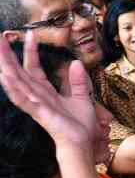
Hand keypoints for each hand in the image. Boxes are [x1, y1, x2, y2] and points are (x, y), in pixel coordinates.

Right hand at [0, 32, 98, 151]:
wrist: (83, 143)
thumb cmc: (80, 125)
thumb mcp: (82, 98)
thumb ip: (78, 81)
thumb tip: (76, 62)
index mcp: (46, 91)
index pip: (33, 67)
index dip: (30, 51)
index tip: (29, 34)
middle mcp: (37, 96)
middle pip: (18, 71)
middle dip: (8, 55)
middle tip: (0, 36)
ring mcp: (36, 104)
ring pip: (17, 82)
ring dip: (6, 67)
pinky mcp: (39, 114)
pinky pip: (23, 100)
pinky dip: (14, 89)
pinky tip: (5, 77)